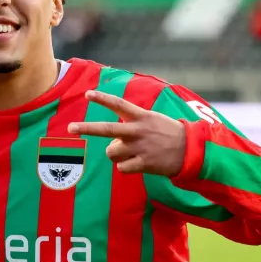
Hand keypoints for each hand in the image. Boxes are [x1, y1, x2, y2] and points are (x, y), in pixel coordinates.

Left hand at [67, 90, 185, 176]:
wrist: (191, 151)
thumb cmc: (167, 134)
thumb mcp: (152, 120)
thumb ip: (131, 125)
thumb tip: (111, 142)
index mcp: (141, 117)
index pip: (119, 104)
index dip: (103, 99)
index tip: (88, 94)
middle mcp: (138, 131)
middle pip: (106, 129)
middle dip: (86, 128)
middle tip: (70, 128)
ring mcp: (140, 148)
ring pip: (111, 152)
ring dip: (115, 153)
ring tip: (131, 152)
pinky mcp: (143, 163)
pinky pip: (121, 168)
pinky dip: (126, 167)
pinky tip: (139, 163)